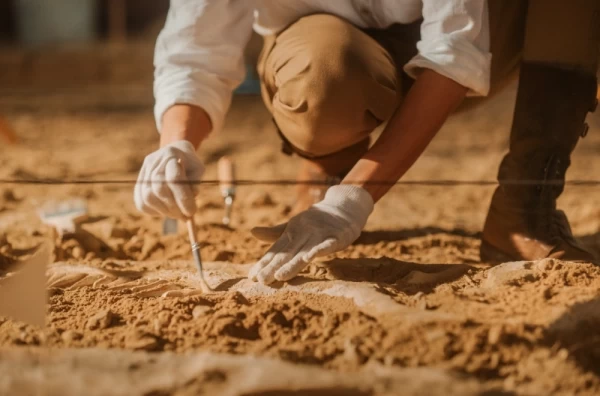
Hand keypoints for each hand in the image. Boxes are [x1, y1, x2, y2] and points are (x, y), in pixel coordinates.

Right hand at [134, 140, 203, 219]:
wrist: (175, 153)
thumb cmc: (190, 164)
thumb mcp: (198, 169)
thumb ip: (194, 185)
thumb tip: (188, 206)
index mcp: (171, 154)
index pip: (174, 179)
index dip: (183, 198)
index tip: (192, 212)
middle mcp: (154, 161)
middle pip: (159, 189)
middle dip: (174, 207)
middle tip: (186, 216)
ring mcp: (143, 172)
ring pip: (148, 198)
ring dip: (165, 211)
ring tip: (178, 214)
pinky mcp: (138, 183)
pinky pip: (141, 203)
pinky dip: (155, 211)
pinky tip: (166, 210)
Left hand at [249, 185, 373, 283]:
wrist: (343, 206)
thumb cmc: (315, 221)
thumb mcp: (294, 226)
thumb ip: (275, 233)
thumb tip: (252, 231)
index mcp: (292, 233)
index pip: (276, 251)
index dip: (264, 263)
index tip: (252, 276)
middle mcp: (303, 234)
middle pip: (287, 254)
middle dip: (274, 267)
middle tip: (261, 280)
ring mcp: (319, 234)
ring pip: (304, 252)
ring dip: (292, 264)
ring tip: (280, 276)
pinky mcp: (335, 236)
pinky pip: (327, 245)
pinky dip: (318, 250)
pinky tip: (309, 258)